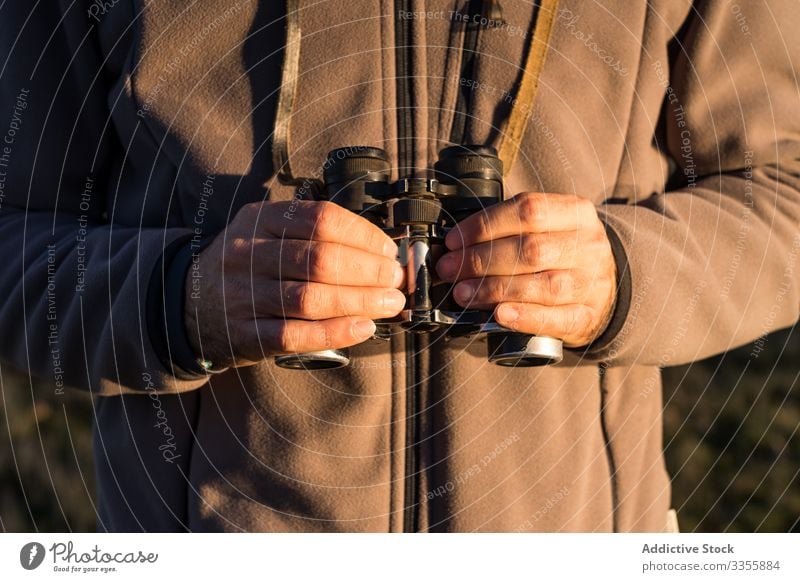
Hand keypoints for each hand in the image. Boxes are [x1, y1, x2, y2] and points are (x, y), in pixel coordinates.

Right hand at [185, 200, 404, 367]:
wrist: (189, 305)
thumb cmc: (249, 266)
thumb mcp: (268, 233)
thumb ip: (315, 237)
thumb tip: (382, 252)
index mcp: (260, 219)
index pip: (321, 219)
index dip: (364, 235)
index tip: (389, 251)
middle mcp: (248, 253)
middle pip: (320, 260)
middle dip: (369, 271)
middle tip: (396, 280)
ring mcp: (244, 295)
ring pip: (310, 298)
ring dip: (360, 302)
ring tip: (390, 303)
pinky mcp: (245, 334)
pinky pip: (295, 335)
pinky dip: (335, 332)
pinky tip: (363, 328)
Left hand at [436, 192, 616, 347]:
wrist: (604, 288)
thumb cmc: (561, 254)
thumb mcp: (548, 227)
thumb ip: (510, 228)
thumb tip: (455, 242)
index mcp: (576, 213)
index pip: (528, 210)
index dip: (485, 225)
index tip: (453, 240)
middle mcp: (588, 246)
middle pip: (531, 249)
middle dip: (481, 259)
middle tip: (449, 269)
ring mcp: (592, 283)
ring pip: (543, 285)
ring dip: (494, 289)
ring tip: (463, 293)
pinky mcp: (588, 316)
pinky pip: (556, 318)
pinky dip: (525, 316)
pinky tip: (499, 314)